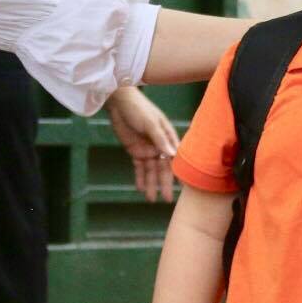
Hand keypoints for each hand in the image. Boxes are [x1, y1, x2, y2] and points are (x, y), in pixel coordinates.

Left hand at [106, 87, 179, 202]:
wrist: (119, 103)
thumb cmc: (139, 109)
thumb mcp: (150, 123)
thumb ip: (160, 139)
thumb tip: (172, 153)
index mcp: (168, 137)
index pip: (175, 158)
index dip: (178, 172)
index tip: (182, 187)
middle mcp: (160, 146)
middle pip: (163, 168)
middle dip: (164, 183)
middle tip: (166, 199)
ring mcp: (148, 149)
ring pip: (150, 170)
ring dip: (151, 184)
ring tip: (151, 199)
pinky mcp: (135, 151)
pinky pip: (139, 167)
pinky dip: (139, 177)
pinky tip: (140, 188)